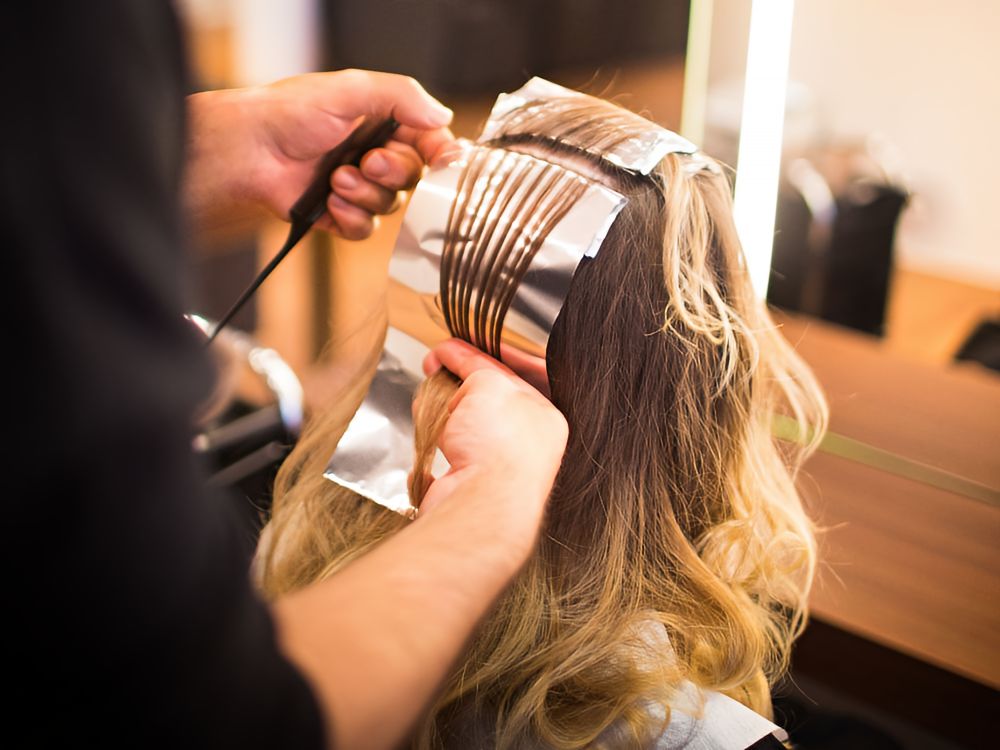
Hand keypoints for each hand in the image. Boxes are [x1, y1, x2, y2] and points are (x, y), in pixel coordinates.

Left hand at [185, 69, 457, 240]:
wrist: (250, 150)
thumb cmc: (290, 113)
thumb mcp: (351, 89)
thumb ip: (401, 96)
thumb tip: (443, 116)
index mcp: (384, 123)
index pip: (430, 142)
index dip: (440, 153)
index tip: (441, 159)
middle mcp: (375, 156)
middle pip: (414, 178)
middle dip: (394, 172)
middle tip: (368, 161)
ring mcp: (359, 187)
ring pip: (391, 206)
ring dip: (366, 193)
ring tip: (336, 178)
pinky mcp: (341, 215)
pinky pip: (366, 229)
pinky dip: (351, 216)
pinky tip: (329, 200)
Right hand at [417, 340, 567, 538]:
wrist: (479, 507)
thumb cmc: (499, 449)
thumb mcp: (490, 383)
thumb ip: (477, 369)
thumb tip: (459, 372)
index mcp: (543, 418)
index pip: (509, 377)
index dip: (478, 356)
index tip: (453, 347)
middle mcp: (525, 447)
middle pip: (484, 405)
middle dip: (457, 386)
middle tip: (435, 368)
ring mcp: (496, 472)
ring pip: (461, 433)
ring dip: (440, 416)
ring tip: (426, 405)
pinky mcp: (467, 492)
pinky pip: (444, 464)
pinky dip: (430, 452)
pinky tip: (426, 443)